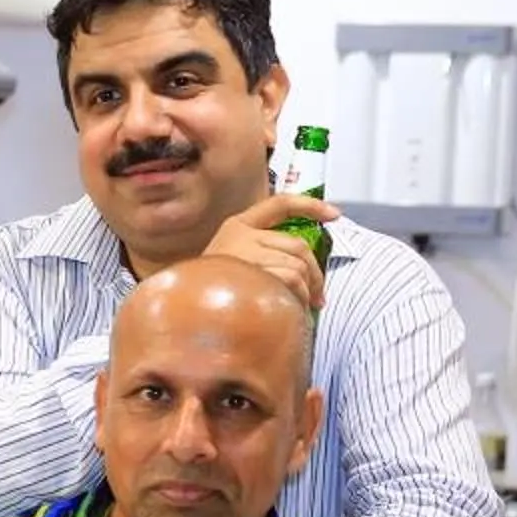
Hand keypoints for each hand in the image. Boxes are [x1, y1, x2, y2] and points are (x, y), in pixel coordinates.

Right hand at [206, 193, 339, 309]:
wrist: (181, 311)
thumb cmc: (207, 294)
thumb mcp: (231, 266)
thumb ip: (263, 258)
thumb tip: (304, 273)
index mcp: (236, 225)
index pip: (280, 204)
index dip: (311, 206)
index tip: (335, 215)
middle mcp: (241, 234)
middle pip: (297, 245)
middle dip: (315, 272)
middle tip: (319, 296)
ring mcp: (244, 252)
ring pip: (297, 265)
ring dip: (306, 290)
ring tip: (301, 307)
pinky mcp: (249, 271)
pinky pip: (289, 279)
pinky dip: (298, 296)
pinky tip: (291, 309)